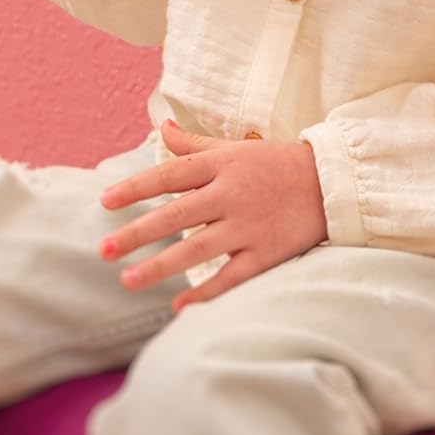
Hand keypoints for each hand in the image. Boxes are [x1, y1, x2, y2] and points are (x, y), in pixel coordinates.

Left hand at [99, 120, 328, 311]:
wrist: (331, 183)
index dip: (136, 187)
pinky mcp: (266, 252)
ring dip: (161, 266)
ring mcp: (248, 226)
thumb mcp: (235, 147)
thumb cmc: (277, 163)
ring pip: (198, 248)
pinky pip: (232, 276)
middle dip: (137, 233)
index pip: (170, 175)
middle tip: (103, 250)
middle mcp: (231, 194)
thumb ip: (194, 144)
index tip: (106, 201)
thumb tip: (161, 127)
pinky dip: (207, 292)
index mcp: (221, 165)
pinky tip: (180, 307)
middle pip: (176, 214)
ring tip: (128, 280)